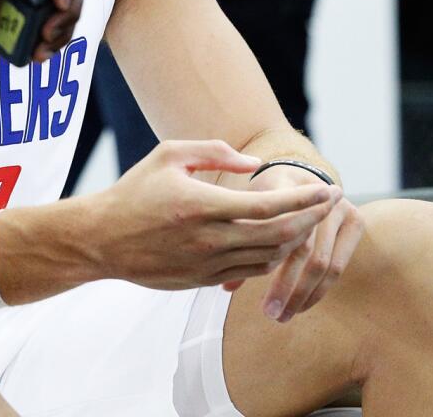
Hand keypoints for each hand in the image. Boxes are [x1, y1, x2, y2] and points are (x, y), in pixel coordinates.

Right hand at [88, 141, 340, 290]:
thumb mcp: (168, 155)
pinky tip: (279, 241)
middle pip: (279, 235)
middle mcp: (209, 238)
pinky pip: (250, 272)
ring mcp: (208, 264)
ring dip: (295, 240)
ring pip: (269, 257)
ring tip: (309, 221)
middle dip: (312, 219)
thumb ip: (214, 152)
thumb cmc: (135, 191)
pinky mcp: (203, 281)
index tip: (326, 188)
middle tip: (330, 203)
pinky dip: (272, 257)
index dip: (305, 198)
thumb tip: (256, 164)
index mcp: (202, 205)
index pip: (269, 205)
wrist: (102, 240)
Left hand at [247, 165, 362, 322]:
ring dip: (304, 294)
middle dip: (286, 287)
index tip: (248, 287)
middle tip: (271, 314)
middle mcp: (318, 196)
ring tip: (285, 315)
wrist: (302, 176)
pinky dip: (320, 289)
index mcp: (288, 187)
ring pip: (323, 262)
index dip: (267, 263)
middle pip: (303, 249)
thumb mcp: (250, 208)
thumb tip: (226, 288)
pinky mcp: (356, 222)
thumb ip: (241, 241)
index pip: (279, 230)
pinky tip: (303, 305)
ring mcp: (341, 208)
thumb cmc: (266, 195)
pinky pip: (338, 264)